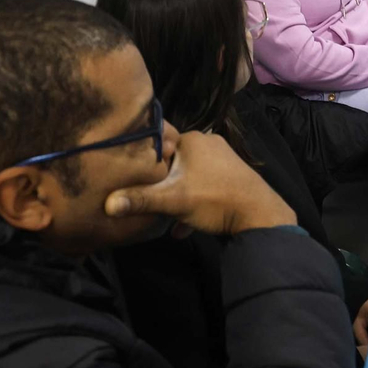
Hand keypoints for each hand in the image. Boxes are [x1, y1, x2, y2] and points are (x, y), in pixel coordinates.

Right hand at [104, 131, 296, 234]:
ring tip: (163, 215)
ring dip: (176, 196)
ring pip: (188, 175)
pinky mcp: (231, 176)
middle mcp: (208, 142)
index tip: (124, 171)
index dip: (140, 156)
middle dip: (158, 180)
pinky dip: (193, 203)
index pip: (157, 140)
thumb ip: (140, 200)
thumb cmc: (215, 200)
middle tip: (142, 197)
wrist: (260, 216)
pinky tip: (184, 227)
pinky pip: (204, 186)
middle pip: (172, 160)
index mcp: (193, 139)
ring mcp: (223, 158)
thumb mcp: (173, 200)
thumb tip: (107, 204)